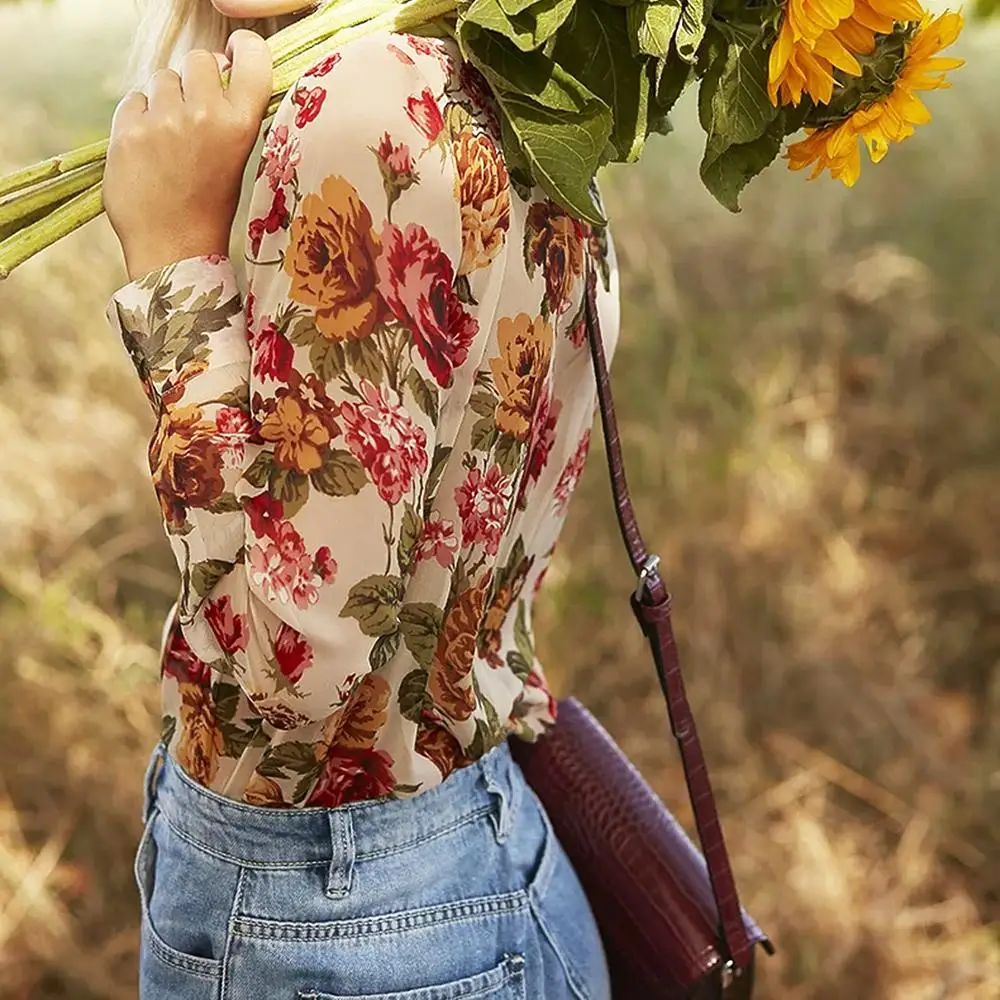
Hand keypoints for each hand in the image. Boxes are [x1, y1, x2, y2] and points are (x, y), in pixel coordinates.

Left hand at [104, 30, 273, 280]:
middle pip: (200, 60)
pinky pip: (134, 101)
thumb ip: (231, 115)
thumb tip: (220, 68)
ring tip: (170, 139)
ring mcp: (164, 122)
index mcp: (242, 126)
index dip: (244, 49)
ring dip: (165, 99)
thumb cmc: (210, 208)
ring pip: (163, 78)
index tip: (236, 52)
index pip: (253, 59)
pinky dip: (139, 119)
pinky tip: (148, 151)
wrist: (175, 250)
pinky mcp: (128, 131)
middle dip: (197, 78)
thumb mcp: (237, 161)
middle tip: (195, 112)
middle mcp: (205, 116)